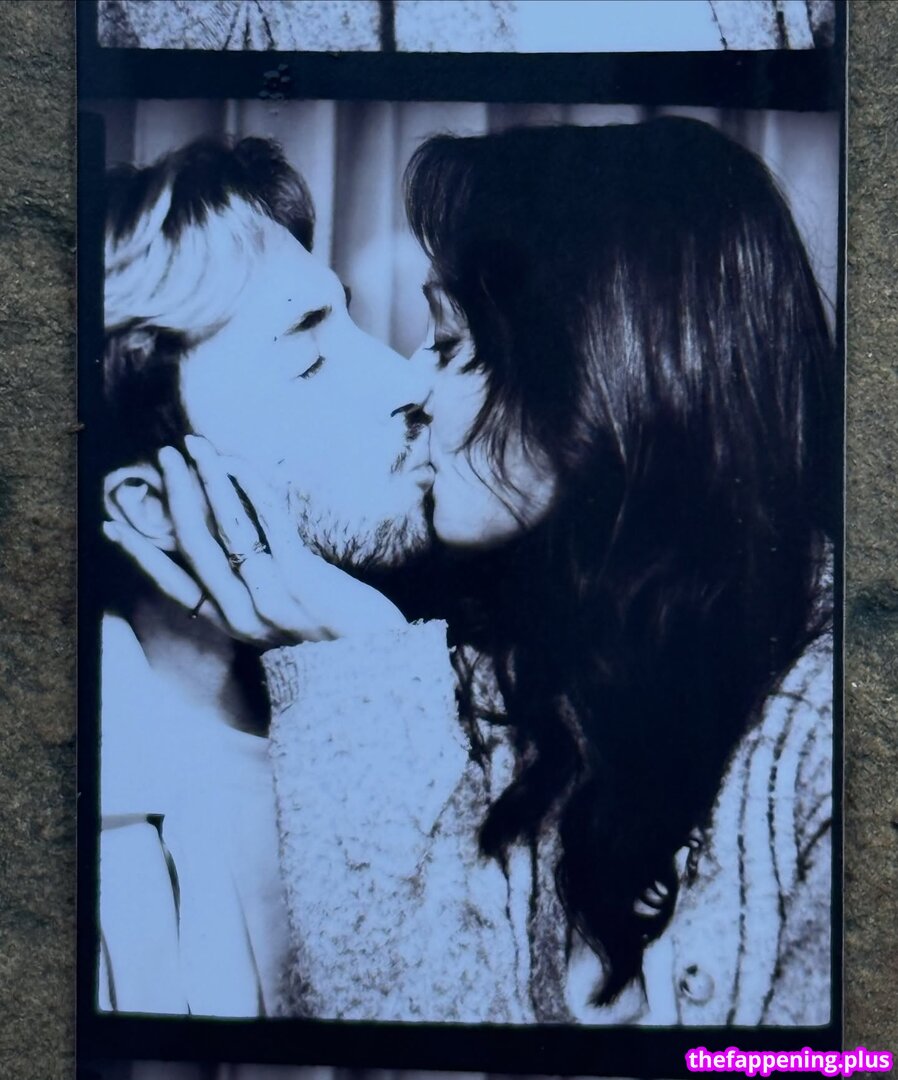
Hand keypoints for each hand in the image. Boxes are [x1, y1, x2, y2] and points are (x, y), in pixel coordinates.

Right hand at [103, 435, 407, 646]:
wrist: (378, 660)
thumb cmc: (331, 634)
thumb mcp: (277, 618)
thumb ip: (249, 587)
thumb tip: (227, 540)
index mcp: (229, 623)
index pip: (171, 584)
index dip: (139, 553)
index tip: (110, 524)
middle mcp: (242, 613)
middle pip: (193, 545)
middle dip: (175, 494)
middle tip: (164, 456)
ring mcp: (270, 596)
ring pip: (226, 528)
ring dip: (208, 479)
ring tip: (195, 447)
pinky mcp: (302, 578)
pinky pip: (269, 522)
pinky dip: (251, 488)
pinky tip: (238, 464)